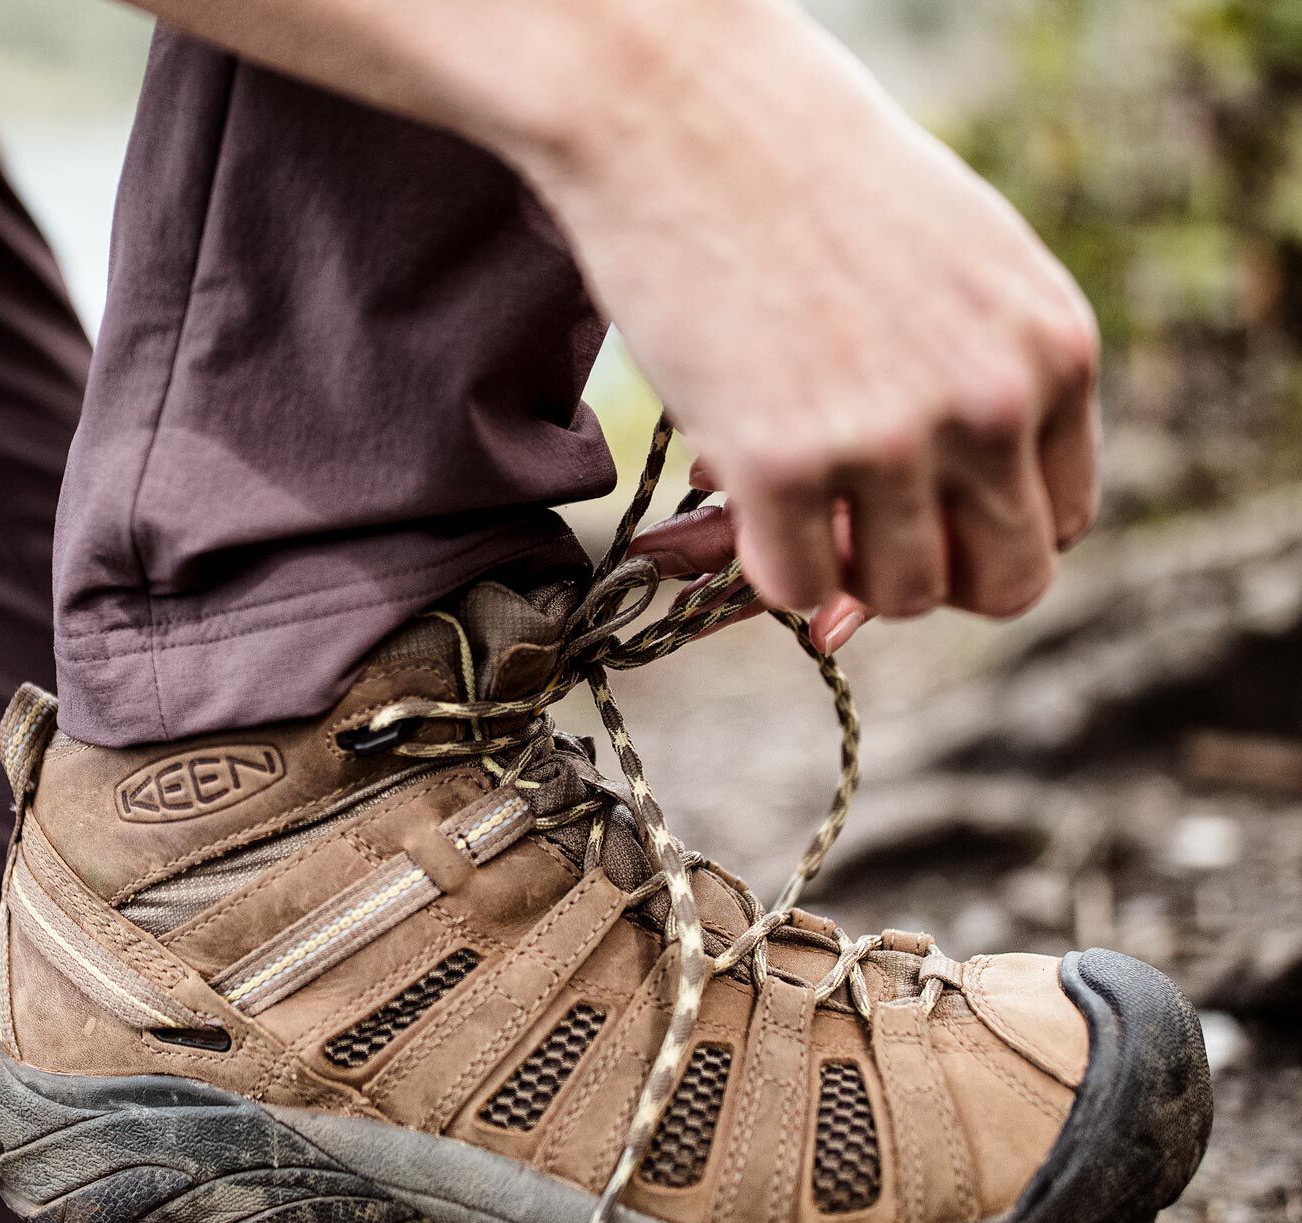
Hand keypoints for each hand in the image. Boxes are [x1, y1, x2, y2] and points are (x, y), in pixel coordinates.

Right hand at [521, 0, 1099, 624]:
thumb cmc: (807, 176)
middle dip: (927, 576)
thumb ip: (984, 383)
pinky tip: (737, 488)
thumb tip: (942, 518)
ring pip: (896, 596)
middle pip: (1002, 584)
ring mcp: (889, 437)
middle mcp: (992, 401)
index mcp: (1053, 347)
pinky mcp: (782, 462)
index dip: (983, 540)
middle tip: (855, 535)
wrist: (680, 105)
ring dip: (839, 570)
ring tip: (786, 491)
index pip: (1062, 523)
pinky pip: (794, 586)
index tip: (919, 522)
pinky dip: (762, 562)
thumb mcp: (955, 266)